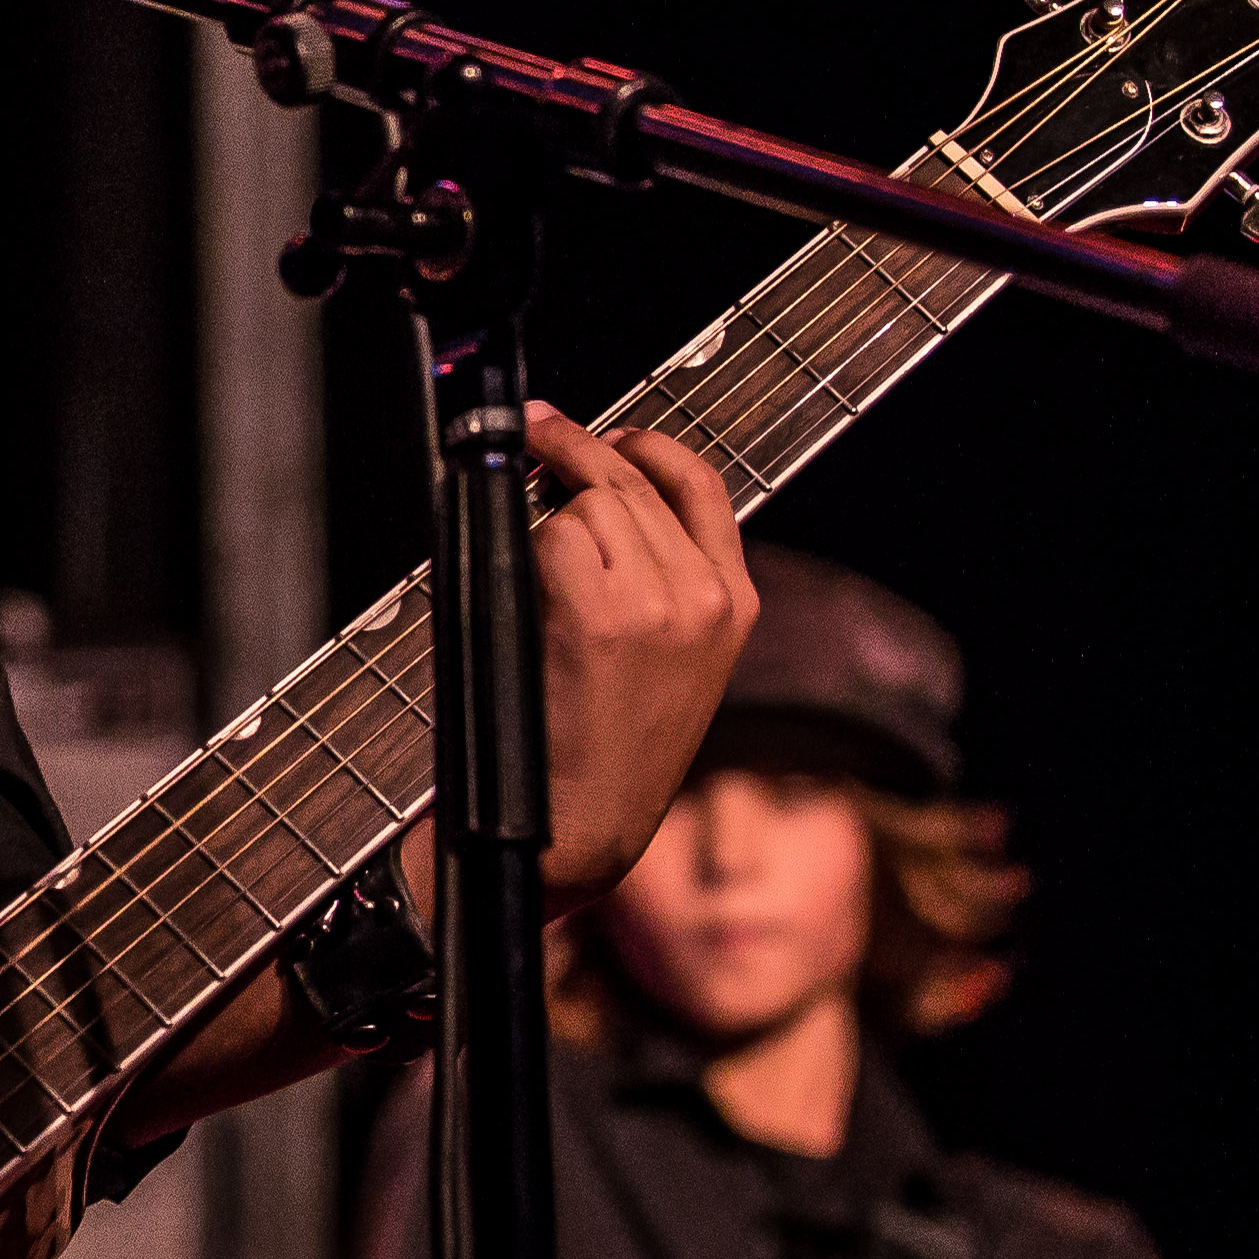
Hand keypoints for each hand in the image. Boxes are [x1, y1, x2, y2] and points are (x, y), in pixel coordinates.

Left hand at [524, 408, 758, 904]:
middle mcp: (707, 596)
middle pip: (631, 481)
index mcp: (736, 604)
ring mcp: (659, 602)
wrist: (583, 825)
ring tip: (524, 540)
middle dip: (573, 449)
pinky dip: (524, 546)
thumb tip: (597, 499)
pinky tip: (522, 585)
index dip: (646, 446)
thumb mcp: (669, 660)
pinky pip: (552, 536)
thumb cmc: (604, 750)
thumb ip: (659, 581)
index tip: (610, 432)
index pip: (700, 484)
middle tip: (534, 433)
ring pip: (587, 503)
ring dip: (543, 509)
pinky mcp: (603, 614)